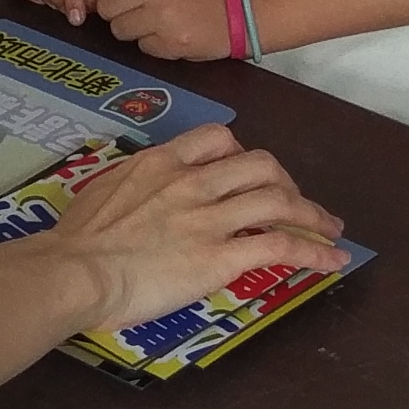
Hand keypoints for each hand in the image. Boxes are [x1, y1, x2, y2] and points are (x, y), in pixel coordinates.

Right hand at [42, 124, 346, 333]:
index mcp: (161, 163)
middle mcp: (192, 182)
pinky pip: (280, 246)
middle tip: (295, 203)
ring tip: (330, 229)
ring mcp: (209, 218)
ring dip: (312, 215)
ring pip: (279, 200)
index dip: (242, 154)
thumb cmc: (76, 241)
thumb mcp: (103, 191)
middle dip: (287, 182)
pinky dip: (314, 251)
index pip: (217, 138)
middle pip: (261, 164)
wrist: (75, 270)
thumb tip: (137, 197)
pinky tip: (332, 260)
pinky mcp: (220, 256)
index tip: (248, 174)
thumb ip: (131, 187)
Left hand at [90, 0, 235, 59]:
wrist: (249, 2)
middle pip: (105, 6)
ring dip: (132, 29)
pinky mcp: (172, 43)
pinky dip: (152, 43)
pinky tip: (171, 33)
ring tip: (155, 21)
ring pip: (119, 30)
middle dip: (115, 11)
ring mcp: (162, 16)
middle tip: (135, 10)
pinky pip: (142, 47)